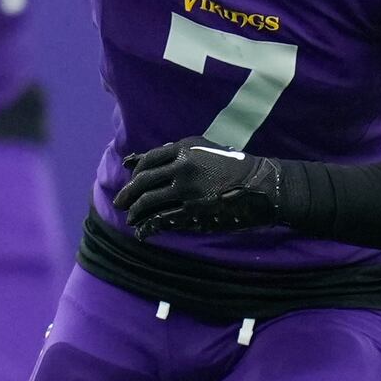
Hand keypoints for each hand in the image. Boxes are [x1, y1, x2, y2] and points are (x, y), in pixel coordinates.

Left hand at [114, 137, 282, 237]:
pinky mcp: (194, 213)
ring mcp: (187, 192)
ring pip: (149, 203)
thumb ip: (169, 153)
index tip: (130, 181)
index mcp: (184, 150)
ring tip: (130, 218)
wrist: (261, 185)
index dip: (135, 173)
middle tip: (119, 203)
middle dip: (127, 195)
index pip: (147, 161)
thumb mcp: (201, 149)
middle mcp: (183, 169)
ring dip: (135, 212)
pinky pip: (163, 220)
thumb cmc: (230, 165)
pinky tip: (143, 232)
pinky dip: (148, 227)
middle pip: (143, 182)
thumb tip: (132, 161)